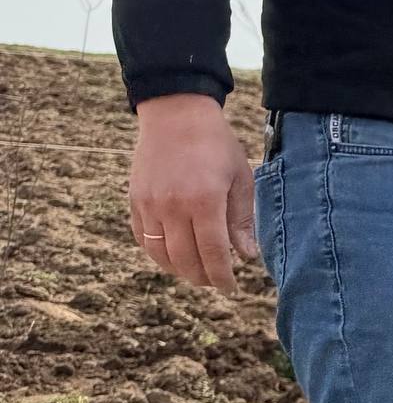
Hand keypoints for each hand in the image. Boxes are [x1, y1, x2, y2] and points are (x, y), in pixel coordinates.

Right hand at [128, 95, 256, 291]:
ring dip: (179, 269)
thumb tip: (248, 255)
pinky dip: (158, 254)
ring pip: (161, 254)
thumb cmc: (217, 145)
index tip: (230, 288)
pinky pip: (143, 239)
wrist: (176, 114)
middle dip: (202, 277)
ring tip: (197, 272)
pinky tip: (174, 256)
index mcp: (204, 201)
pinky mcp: (135, 201)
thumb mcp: (241, 178)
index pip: (213, 253)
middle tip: (215, 282)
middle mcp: (173, 207)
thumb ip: (242, 219)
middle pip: (185, 259)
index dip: (222, 275)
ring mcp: (150, 205)